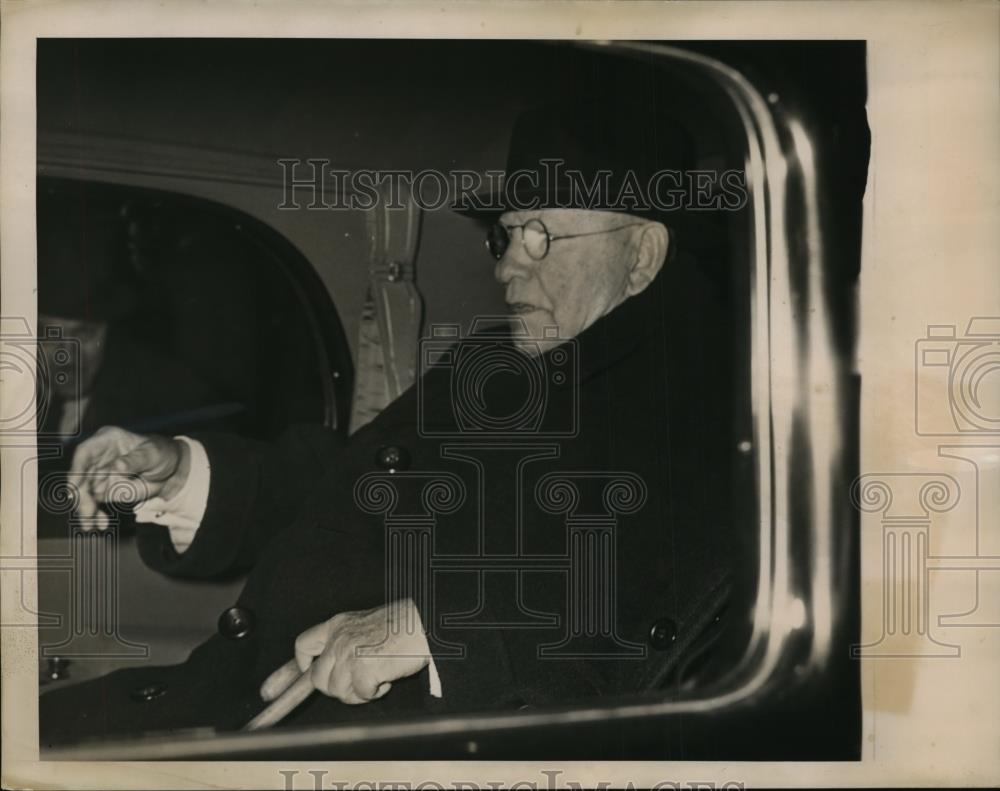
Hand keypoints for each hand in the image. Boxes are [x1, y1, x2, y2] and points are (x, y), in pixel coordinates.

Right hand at [69, 426, 189, 530]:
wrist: (170, 471)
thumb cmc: (161, 454)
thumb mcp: (153, 454)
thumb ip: (136, 460)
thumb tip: (118, 467)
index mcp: (107, 440)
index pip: (85, 452)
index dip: (76, 468)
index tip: (74, 486)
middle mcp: (97, 457)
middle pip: (79, 476)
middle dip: (80, 496)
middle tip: (88, 512)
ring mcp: (97, 475)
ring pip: (82, 493)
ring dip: (85, 510)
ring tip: (91, 525)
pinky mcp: (102, 491)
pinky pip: (92, 504)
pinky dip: (93, 516)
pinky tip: (99, 525)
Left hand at [260, 599, 430, 704]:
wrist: (426, 622)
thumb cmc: (403, 625)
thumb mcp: (365, 625)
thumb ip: (344, 642)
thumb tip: (322, 669)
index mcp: (338, 625)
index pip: (302, 645)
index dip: (292, 669)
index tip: (280, 686)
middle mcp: (339, 639)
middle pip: (317, 679)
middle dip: (337, 687)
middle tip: (360, 680)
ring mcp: (350, 654)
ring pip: (338, 691)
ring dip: (359, 690)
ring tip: (379, 671)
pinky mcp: (364, 669)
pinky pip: (361, 695)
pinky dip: (376, 691)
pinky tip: (388, 675)